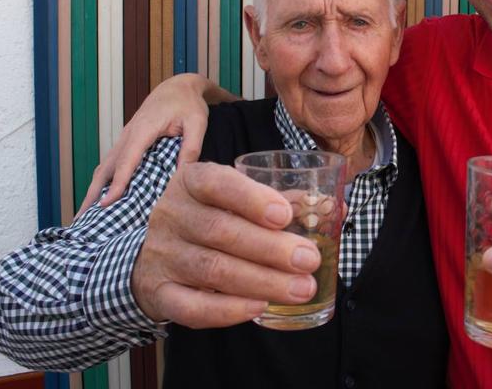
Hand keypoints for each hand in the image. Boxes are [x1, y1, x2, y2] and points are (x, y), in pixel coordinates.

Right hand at [77, 74, 216, 217]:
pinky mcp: (127, 143)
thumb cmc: (188, 104)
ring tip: (84, 217)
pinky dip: (102, 183)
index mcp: (143, 130)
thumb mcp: (197, 123)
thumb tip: (185, 175)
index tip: (106, 204)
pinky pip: (111, 165)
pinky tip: (101, 199)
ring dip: (92, 190)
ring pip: (104, 168)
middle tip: (81, 220)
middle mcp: (127, 136)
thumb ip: (191, 147)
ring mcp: (124, 139)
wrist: (178, 87)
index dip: (117, 183)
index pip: (126, 160)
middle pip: (105, 168)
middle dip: (92, 193)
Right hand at [131, 162, 322, 327]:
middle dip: (271, 248)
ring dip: (262, 282)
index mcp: (192, 181)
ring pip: (212, 270)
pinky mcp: (158, 292)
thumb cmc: (212, 217)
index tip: (285, 215)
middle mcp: (172, 214)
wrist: (158, 253)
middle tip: (309, 260)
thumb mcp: (237, 200)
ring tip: (300, 289)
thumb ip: (282, 202)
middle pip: (221, 231)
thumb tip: (333, 209)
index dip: (252, 199)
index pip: (217, 183)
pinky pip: (191, 306)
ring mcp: (162, 254)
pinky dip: (227, 310)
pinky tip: (259, 308)